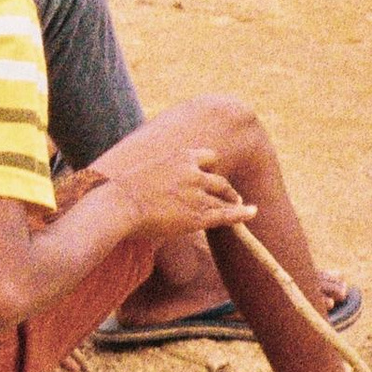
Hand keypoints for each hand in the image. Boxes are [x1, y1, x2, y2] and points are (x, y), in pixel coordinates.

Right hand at [90, 118, 254, 242]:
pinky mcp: (198, 215)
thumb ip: (157, 172)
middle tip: (231, 195)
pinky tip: (252, 212)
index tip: (212, 175)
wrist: (119, 205)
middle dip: (226, 189)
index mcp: (180, 157)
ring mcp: (198, 193)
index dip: (212, 168)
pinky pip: (227, 214)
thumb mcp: (142, 171)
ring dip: (232, 202)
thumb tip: (151, 178)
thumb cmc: (121, 192)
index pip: (208, 157)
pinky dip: (242, 213)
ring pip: (224, 197)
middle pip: (219, 180)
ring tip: (240, 207)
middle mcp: (193, 172)